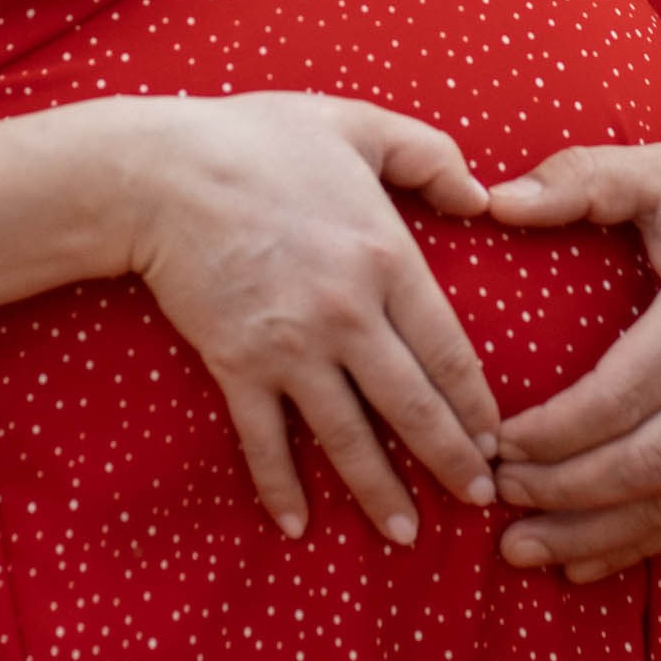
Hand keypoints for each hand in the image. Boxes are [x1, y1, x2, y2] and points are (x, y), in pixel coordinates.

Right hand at [119, 90, 499, 543]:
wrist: (163, 172)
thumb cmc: (261, 139)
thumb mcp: (359, 125)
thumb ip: (430, 154)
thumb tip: (482, 196)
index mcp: (386, 259)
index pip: (450, 351)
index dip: (477, 403)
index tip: (497, 440)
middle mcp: (348, 315)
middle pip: (413, 406)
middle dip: (450, 460)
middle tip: (480, 502)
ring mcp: (291, 347)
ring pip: (349, 437)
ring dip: (380, 490)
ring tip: (407, 534)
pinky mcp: (238, 365)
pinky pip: (266, 440)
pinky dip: (281, 486)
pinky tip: (298, 525)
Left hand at [486, 143, 660, 579]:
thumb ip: (582, 178)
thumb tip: (494, 200)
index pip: (621, 395)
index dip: (551, 431)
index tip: (494, 440)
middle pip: (644, 464)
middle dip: (559, 492)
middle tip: (493, 494)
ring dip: (592, 534)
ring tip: (520, 550)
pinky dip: (643, 544)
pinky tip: (584, 559)